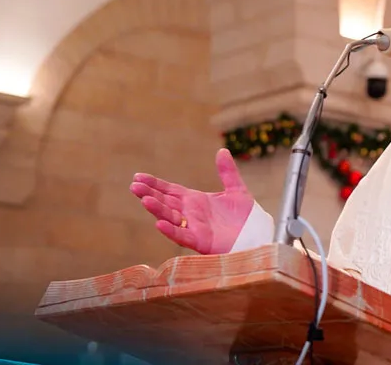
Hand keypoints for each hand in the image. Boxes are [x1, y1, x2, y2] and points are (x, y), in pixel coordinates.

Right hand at [130, 148, 254, 254]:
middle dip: (150, 194)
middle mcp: (190, 213)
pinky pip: (182, 236)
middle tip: (134, 186)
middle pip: (166, 202)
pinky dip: (171, 231)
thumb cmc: (245, 217)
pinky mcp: (200, 241)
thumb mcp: (236, 190)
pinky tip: (160, 224)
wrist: (256, 235)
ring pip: (171, 217)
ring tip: (144, 200)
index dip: (154, 184)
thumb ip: (228, 172)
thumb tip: (222, 150)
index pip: (170, 190)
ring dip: (157, 210)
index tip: (138, 177)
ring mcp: (194, 228)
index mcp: (195, 200)